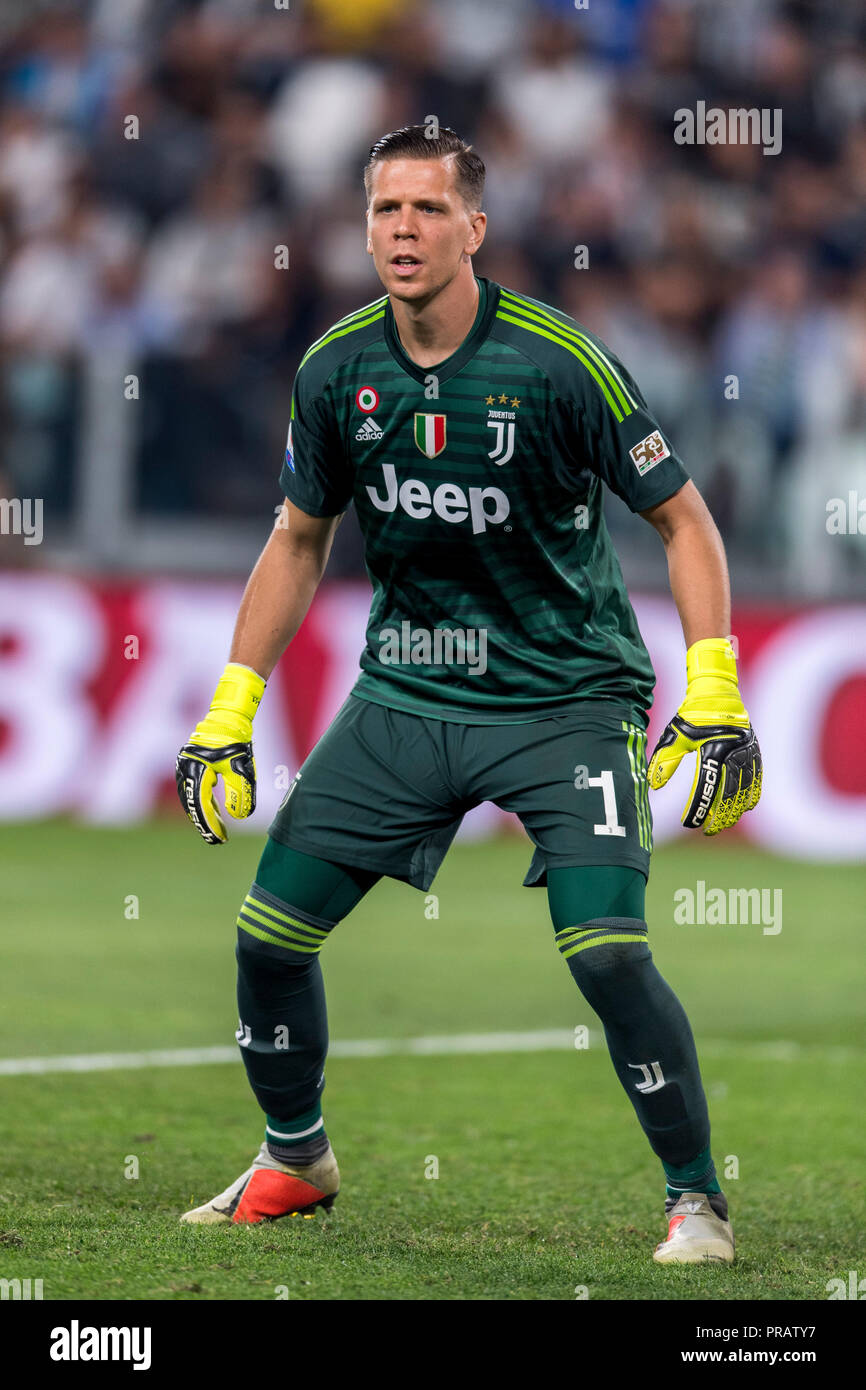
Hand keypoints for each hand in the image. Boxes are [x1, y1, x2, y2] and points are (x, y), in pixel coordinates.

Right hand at [176, 664, 265, 843]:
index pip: (201, 805)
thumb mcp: (242, 770)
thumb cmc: (237, 742)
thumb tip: (238, 817)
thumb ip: (240, 793)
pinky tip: (212, 810)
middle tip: (217, 840)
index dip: (209, 825)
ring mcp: (184, 765)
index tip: (219, 839)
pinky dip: (201, 801)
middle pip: (192, 804)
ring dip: (202, 813)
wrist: (229, 718)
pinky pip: (192, 787)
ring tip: (216, 828)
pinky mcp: (188, 763)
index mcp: (197, 770)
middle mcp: (185, 768)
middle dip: (205, 823)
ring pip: (190, 797)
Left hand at [648, 638, 761, 834]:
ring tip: (723, 823)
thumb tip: (653, 785)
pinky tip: (745, 807)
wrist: (718, 692)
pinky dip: (752, 795)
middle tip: (707, 829)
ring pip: (745, 790)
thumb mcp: (674, 735)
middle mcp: (734, 753)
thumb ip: (665, 760)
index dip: (697, 808)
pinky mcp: (754, 752)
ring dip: (735, 809)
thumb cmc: (692, 714)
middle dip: (718, 816)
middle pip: (728, 795)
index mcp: (713, 750)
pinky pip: (757, 779)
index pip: (705, 788)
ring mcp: (747, 753)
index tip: (688, 824)